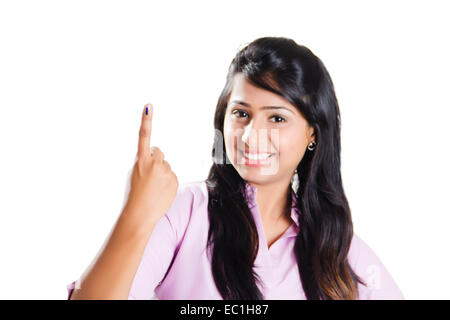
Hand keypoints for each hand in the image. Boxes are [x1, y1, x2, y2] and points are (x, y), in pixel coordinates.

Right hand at [124, 103, 178, 225]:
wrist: (140, 214)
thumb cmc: (135, 195)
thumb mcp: (135, 174)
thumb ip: (145, 163)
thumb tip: (158, 158)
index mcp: (140, 161)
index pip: (143, 137)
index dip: (146, 121)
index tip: (148, 106)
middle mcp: (154, 163)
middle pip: (159, 153)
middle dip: (156, 161)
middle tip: (149, 177)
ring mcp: (166, 171)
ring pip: (166, 166)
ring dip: (162, 174)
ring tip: (154, 188)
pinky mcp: (174, 180)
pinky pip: (172, 176)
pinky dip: (168, 182)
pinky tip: (161, 192)